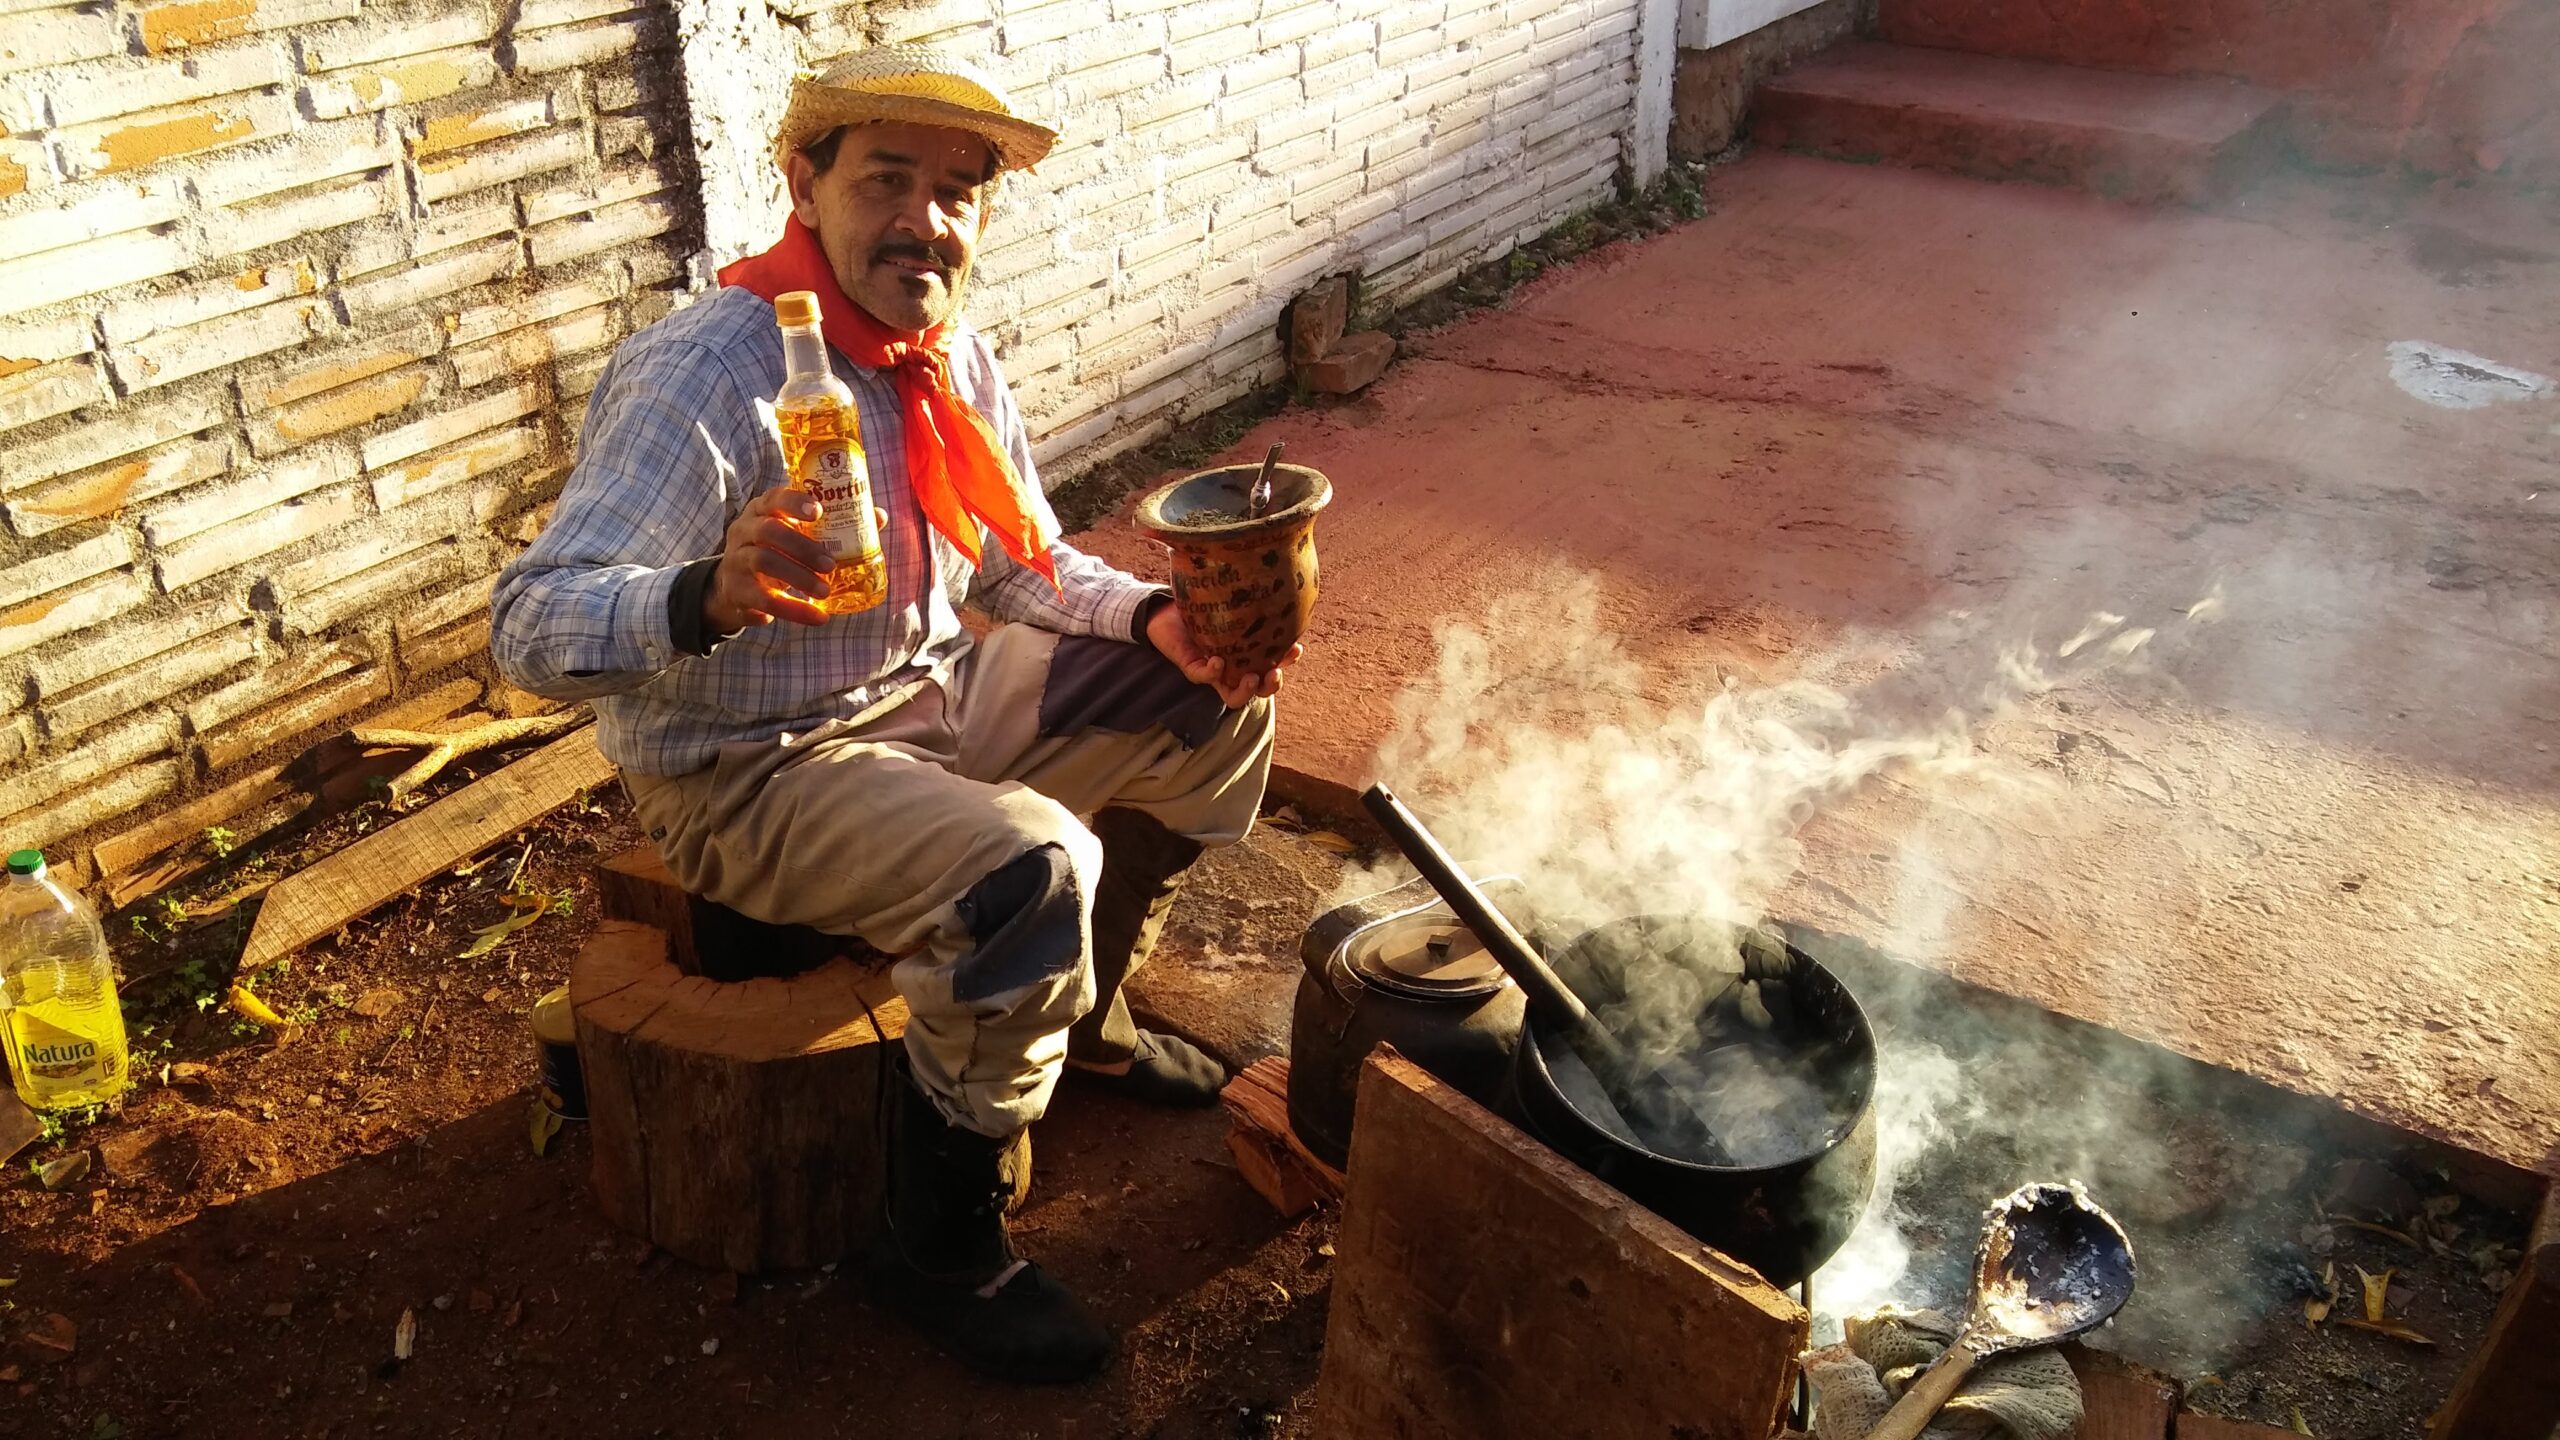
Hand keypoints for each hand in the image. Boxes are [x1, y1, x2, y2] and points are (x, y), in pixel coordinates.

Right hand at [703, 491, 885, 633]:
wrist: (735, 587)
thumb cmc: (776, 551)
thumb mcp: (796, 534)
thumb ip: (833, 525)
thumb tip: (879, 517)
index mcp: (762, 510)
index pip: (775, 498)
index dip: (795, 502)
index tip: (819, 511)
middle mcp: (745, 530)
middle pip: (769, 531)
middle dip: (802, 547)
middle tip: (830, 565)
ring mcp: (736, 559)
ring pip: (764, 561)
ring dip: (798, 577)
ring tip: (825, 592)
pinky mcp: (737, 590)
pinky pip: (763, 599)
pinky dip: (793, 610)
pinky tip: (817, 617)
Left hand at [1147, 601, 1298, 708]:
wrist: (1164, 607)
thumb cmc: (1200, 602)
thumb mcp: (1230, 599)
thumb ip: (1250, 596)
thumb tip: (1279, 574)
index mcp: (1245, 653)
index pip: (1272, 664)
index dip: (1286, 662)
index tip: (1296, 647)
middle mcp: (1232, 667)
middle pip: (1258, 689)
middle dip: (1271, 686)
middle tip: (1275, 673)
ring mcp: (1212, 670)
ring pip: (1233, 696)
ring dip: (1247, 691)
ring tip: (1252, 677)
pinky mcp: (1191, 667)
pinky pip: (1203, 677)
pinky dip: (1213, 672)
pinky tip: (1218, 660)